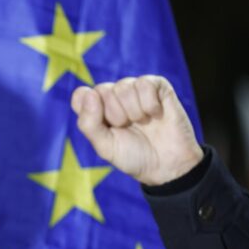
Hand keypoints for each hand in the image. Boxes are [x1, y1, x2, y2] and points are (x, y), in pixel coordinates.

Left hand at [71, 76, 203, 185]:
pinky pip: (144, 84)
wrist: (167, 164)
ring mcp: (135, 89)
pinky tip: (156, 115)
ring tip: (143, 123)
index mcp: (97, 109)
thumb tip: (90, 94)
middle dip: (115, 115)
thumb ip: (89, 124)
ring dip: (134, 112)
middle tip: (128, 128)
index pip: (81, 95)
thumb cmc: (133, 155)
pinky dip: (149, 105)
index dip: (90, 110)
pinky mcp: (157, 86)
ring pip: (123, 87)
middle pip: (102, 90)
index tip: (105, 126)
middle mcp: (114, 96)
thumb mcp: (105, 147)